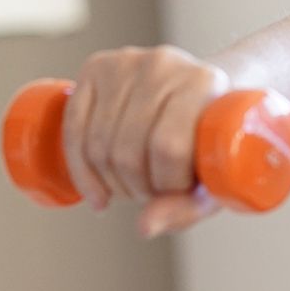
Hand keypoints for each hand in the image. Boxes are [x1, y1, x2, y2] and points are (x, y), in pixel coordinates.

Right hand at [59, 44, 228, 235]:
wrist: (209, 94)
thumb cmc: (215, 141)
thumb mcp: (216, 178)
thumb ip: (187, 208)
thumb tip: (143, 228)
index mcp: (202, 82)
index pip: (168, 147)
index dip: (168, 184)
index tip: (179, 190)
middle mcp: (163, 64)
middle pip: (128, 150)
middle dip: (137, 188)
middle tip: (154, 193)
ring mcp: (126, 62)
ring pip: (99, 144)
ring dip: (112, 183)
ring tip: (134, 187)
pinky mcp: (96, 68)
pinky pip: (73, 127)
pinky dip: (80, 170)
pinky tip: (97, 194)